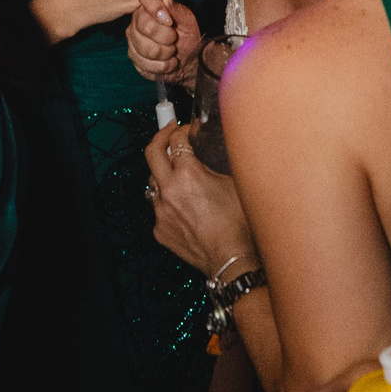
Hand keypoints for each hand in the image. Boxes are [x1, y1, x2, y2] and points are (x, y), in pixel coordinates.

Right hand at [128, 0, 198, 82]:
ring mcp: (133, 38)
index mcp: (151, 4)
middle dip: (165, 36)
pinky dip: (162, 66)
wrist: (189, 59)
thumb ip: (175, 9)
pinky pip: (144, 63)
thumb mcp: (187, 20)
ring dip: (165, 53)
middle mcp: (138, 19)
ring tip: (172, 51)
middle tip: (174, 38)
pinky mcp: (134, 56)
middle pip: (144, 25)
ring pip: (144, 47)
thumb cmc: (187, 35)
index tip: (169, 21)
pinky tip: (168, 63)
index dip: (154, 5)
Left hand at [145, 121, 252, 275]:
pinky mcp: (159, 229)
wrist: (232, 260)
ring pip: (153, 182)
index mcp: (188, 175)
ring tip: (179, 176)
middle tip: (168, 134)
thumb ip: (211, 166)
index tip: (185, 131)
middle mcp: (169, 191)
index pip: (176, 141)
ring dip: (164, 174)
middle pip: (151, 153)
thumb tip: (203, 155)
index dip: (181, 131)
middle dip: (160, 138)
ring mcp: (161, 211)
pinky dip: (169, 202)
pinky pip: (159, 208)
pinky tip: (185, 208)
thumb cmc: (239, 225)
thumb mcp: (232, 184)